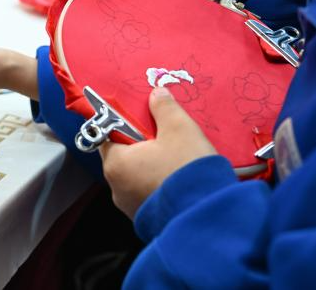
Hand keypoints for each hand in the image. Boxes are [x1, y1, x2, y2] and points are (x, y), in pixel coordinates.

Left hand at [99, 88, 217, 218]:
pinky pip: (148, 193)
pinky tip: (178, 177)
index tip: (139, 117)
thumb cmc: (187, 170)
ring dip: (151, 165)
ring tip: (175, 157)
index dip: (122, 122)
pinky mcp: (148, 220)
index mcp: (116, 163)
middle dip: (141, 144)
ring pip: (136, 176)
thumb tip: (157, 94)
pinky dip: (159, 183)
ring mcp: (131, 207)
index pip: (107, 134)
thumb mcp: (179, 128)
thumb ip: (164, 107)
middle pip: (123, 155)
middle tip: (163, 135)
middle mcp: (116, 188)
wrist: (208, 217)